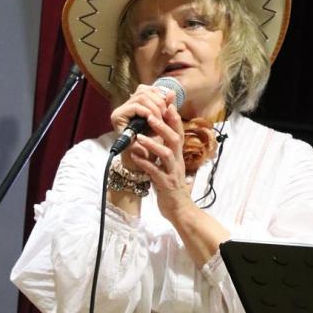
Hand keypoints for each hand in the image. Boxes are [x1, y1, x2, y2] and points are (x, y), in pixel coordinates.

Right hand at [110, 84, 175, 170]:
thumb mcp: (163, 123)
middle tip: (166, 114)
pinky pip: (135, 107)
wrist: (144, 161)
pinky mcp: (117, 116)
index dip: (160, 96)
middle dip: (158, 102)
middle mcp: (126, 105)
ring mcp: (120, 110)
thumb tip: (172, 91)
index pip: (148, 89)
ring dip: (154, 107)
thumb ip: (167, 108)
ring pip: (141, 96)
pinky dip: (147, 112)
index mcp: (136, 104)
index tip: (169, 108)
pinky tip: (153, 121)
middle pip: (144, 90)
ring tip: (161, 119)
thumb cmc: (154, 143)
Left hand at [129, 103, 193, 219]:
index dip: (173, 117)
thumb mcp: (168, 165)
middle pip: (175, 139)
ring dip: (153, 144)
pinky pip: (155, 172)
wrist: (179, 210)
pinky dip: (144, 163)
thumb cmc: (171, 186)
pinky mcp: (166, 185)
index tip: (166, 102)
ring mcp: (173, 173)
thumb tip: (154, 133)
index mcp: (178, 155)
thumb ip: (163, 149)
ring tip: (140, 137)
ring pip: (167, 155)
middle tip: (150, 116)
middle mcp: (177, 162)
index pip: (179, 132)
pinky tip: (134, 157)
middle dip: (163, 126)